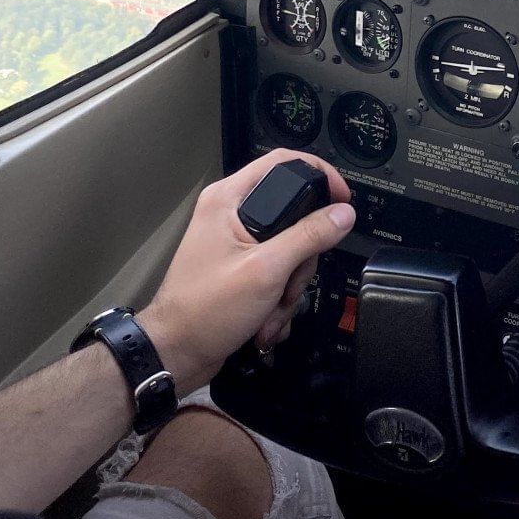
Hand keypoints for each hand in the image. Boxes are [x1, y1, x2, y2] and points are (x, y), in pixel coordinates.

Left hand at [139, 149, 354, 391]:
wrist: (176, 354)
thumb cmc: (204, 311)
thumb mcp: (266, 270)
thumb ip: (308, 236)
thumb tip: (342, 213)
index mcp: (228, 199)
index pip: (283, 163)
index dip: (319, 175)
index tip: (342, 199)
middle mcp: (230, 215)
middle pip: (294, 218)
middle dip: (300, 260)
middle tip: (288, 282)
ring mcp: (236, 244)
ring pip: (290, 253)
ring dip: (288, 289)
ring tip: (270, 312)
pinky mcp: (240, 269)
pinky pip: (278, 275)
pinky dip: (276, 302)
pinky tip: (263, 321)